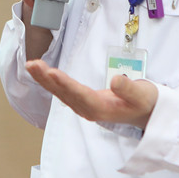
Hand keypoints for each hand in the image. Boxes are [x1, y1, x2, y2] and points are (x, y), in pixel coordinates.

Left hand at [25, 59, 157, 129]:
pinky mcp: (82, 101)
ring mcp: (84, 106)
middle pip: (64, 94)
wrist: (147, 112)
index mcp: (101, 109)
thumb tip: (116, 80)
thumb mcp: (142, 94)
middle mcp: (89, 109)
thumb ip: (129, 89)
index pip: (80, 95)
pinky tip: (41, 72)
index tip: (52, 73)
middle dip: (47, 79)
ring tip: (31, 65)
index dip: (66, 84)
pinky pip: (63, 91)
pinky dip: (51, 81)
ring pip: (60, 93)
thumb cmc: (144, 102)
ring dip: (45, 79)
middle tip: (33, 65)